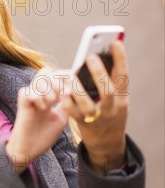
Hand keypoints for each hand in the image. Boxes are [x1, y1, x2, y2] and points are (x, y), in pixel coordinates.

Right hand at [6, 69, 69, 172]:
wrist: (29, 150)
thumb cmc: (44, 135)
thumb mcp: (62, 117)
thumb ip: (68, 104)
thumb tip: (79, 92)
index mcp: (47, 95)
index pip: (55, 75)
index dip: (64, 76)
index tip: (72, 89)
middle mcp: (38, 93)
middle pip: (46, 72)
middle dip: (58, 81)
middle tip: (64, 94)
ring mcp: (30, 98)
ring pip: (38, 79)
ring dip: (49, 90)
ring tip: (52, 103)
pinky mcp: (22, 104)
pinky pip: (28, 91)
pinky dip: (38, 98)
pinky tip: (42, 109)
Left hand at [61, 40, 128, 173]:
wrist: (108, 145)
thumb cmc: (110, 113)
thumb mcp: (117, 100)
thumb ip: (111, 82)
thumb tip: (101, 57)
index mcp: (122, 99)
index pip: (124, 77)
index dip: (121, 59)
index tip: (115, 42)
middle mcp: (112, 109)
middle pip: (108, 91)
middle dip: (99, 73)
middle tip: (90, 56)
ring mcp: (98, 118)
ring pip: (89, 104)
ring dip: (78, 89)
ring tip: (70, 76)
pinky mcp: (83, 124)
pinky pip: (73, 113)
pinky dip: (68, 102)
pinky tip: (63, 92)